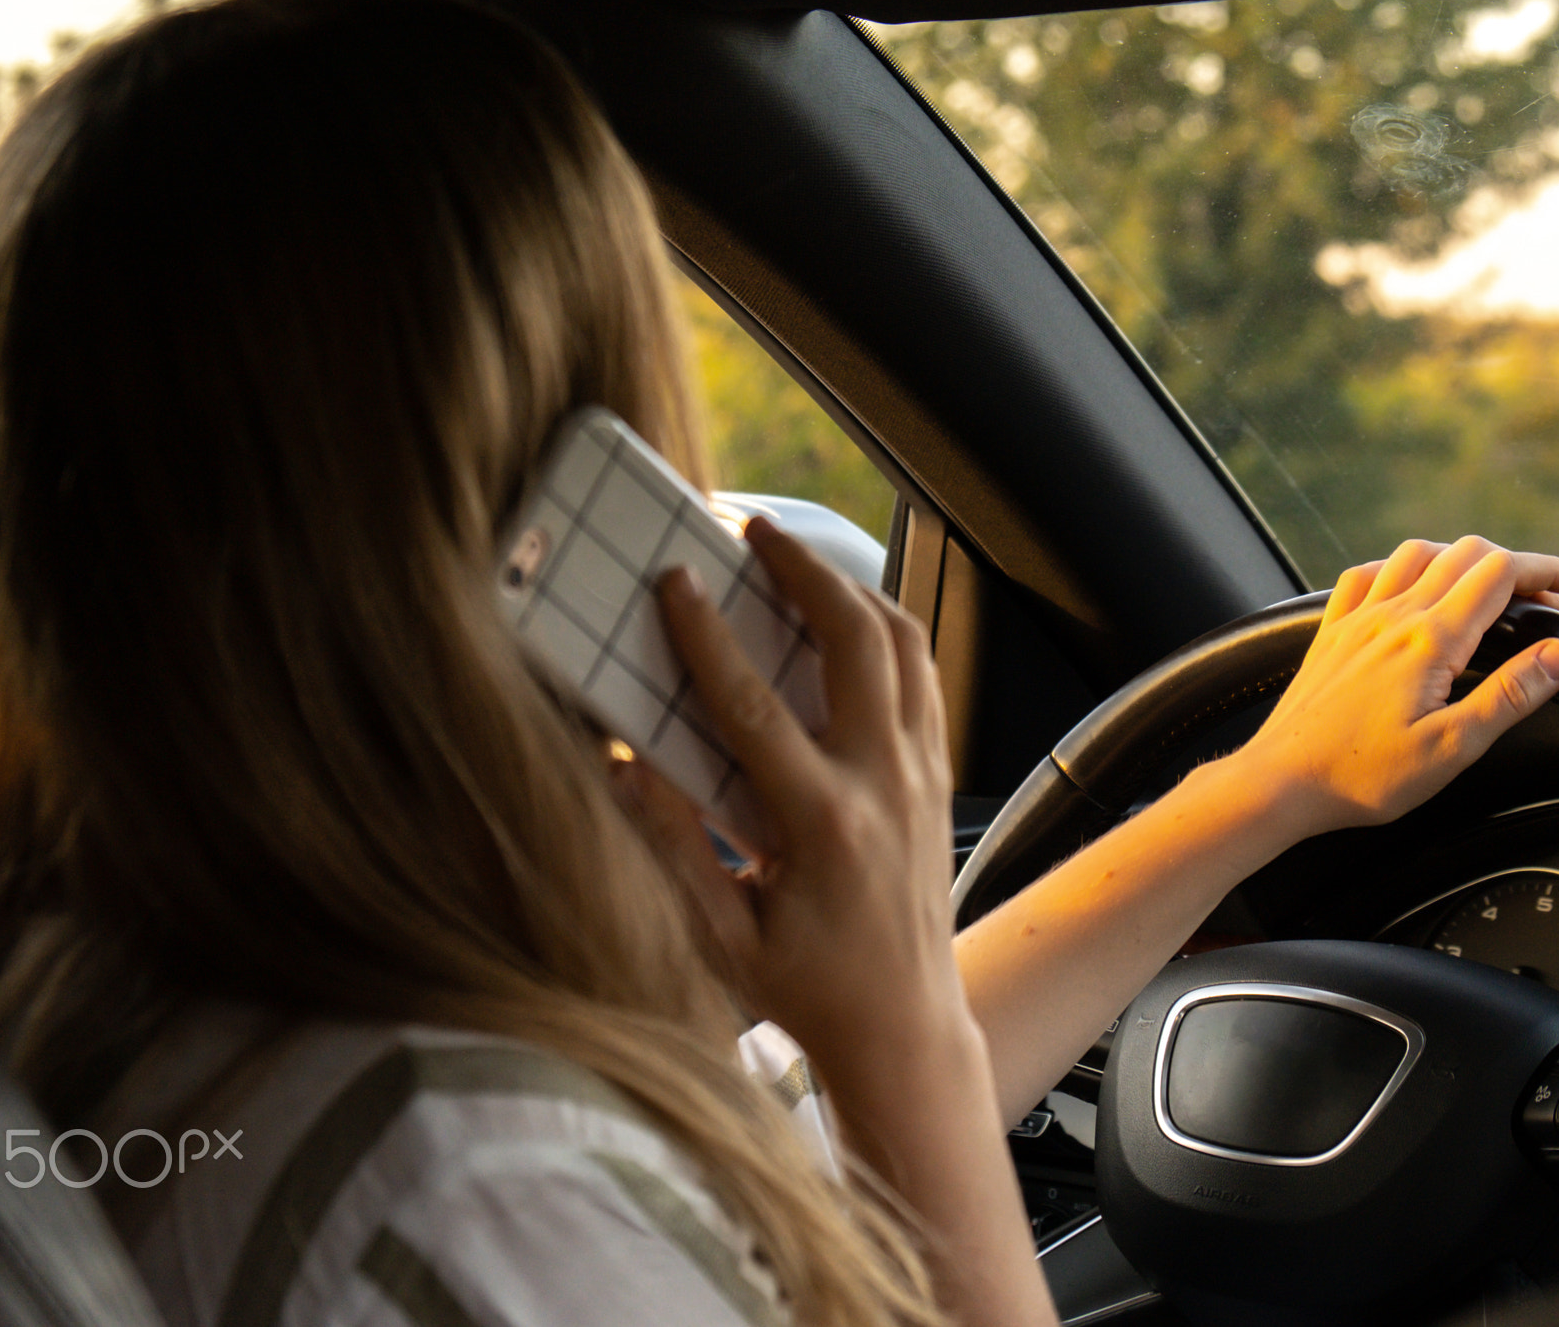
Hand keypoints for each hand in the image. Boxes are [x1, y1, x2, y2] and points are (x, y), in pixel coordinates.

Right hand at [647, 518, 965, 1082]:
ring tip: (801, 559)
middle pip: (858, 640)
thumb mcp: (723, 939)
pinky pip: (921, 679)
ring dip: (854, 589)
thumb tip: (621, 769)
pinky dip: (888, 633)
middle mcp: (883, 785)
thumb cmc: (808, 992)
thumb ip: (671, 851)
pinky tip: (849, 620)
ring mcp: (921, 776)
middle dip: (806, 570)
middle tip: (755, 530)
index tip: (675, 581)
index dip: (707, 637)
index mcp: (823, 824)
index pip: (755, 706)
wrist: (905, 1028)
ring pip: (905, 646)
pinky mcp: (937, 779)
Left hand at [1230, 535, 1558, 840]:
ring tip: (1488, 589)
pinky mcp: (1331, 633)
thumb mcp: (1452, 748)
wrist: (1281, 781)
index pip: (1502, 575)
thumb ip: (1509, 696)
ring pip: (1417, 554)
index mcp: (1429, 639)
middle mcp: (1392, 615)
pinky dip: (1401, 568)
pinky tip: (1409, 587)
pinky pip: (1367, 575)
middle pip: (1467, 554)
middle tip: (1546, 604)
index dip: (1549, 572)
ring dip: (1462, 559)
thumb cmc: (1363, 775)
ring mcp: (1357, 619)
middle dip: (1517, 567)